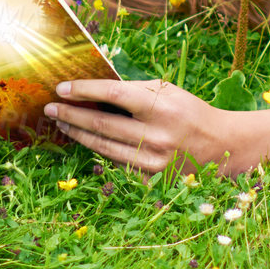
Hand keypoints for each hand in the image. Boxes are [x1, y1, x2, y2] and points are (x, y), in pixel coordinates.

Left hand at [45, 79, 233, 184]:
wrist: (219, 146)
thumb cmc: (190, 112)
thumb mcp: (170, 92)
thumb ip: (135, 90)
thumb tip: (96, 89)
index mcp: (162, 107)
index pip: (113, 94)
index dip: (85, 90)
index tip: (63, 88)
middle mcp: (155, 136)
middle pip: (101, 124)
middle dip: (71, 114)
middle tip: (51, 107)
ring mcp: (151, 161)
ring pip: (102, 146)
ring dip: (77, 133)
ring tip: (62, 122)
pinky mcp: (149, 180)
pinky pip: (115, 163)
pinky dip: (99, 150)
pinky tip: (87, 140)